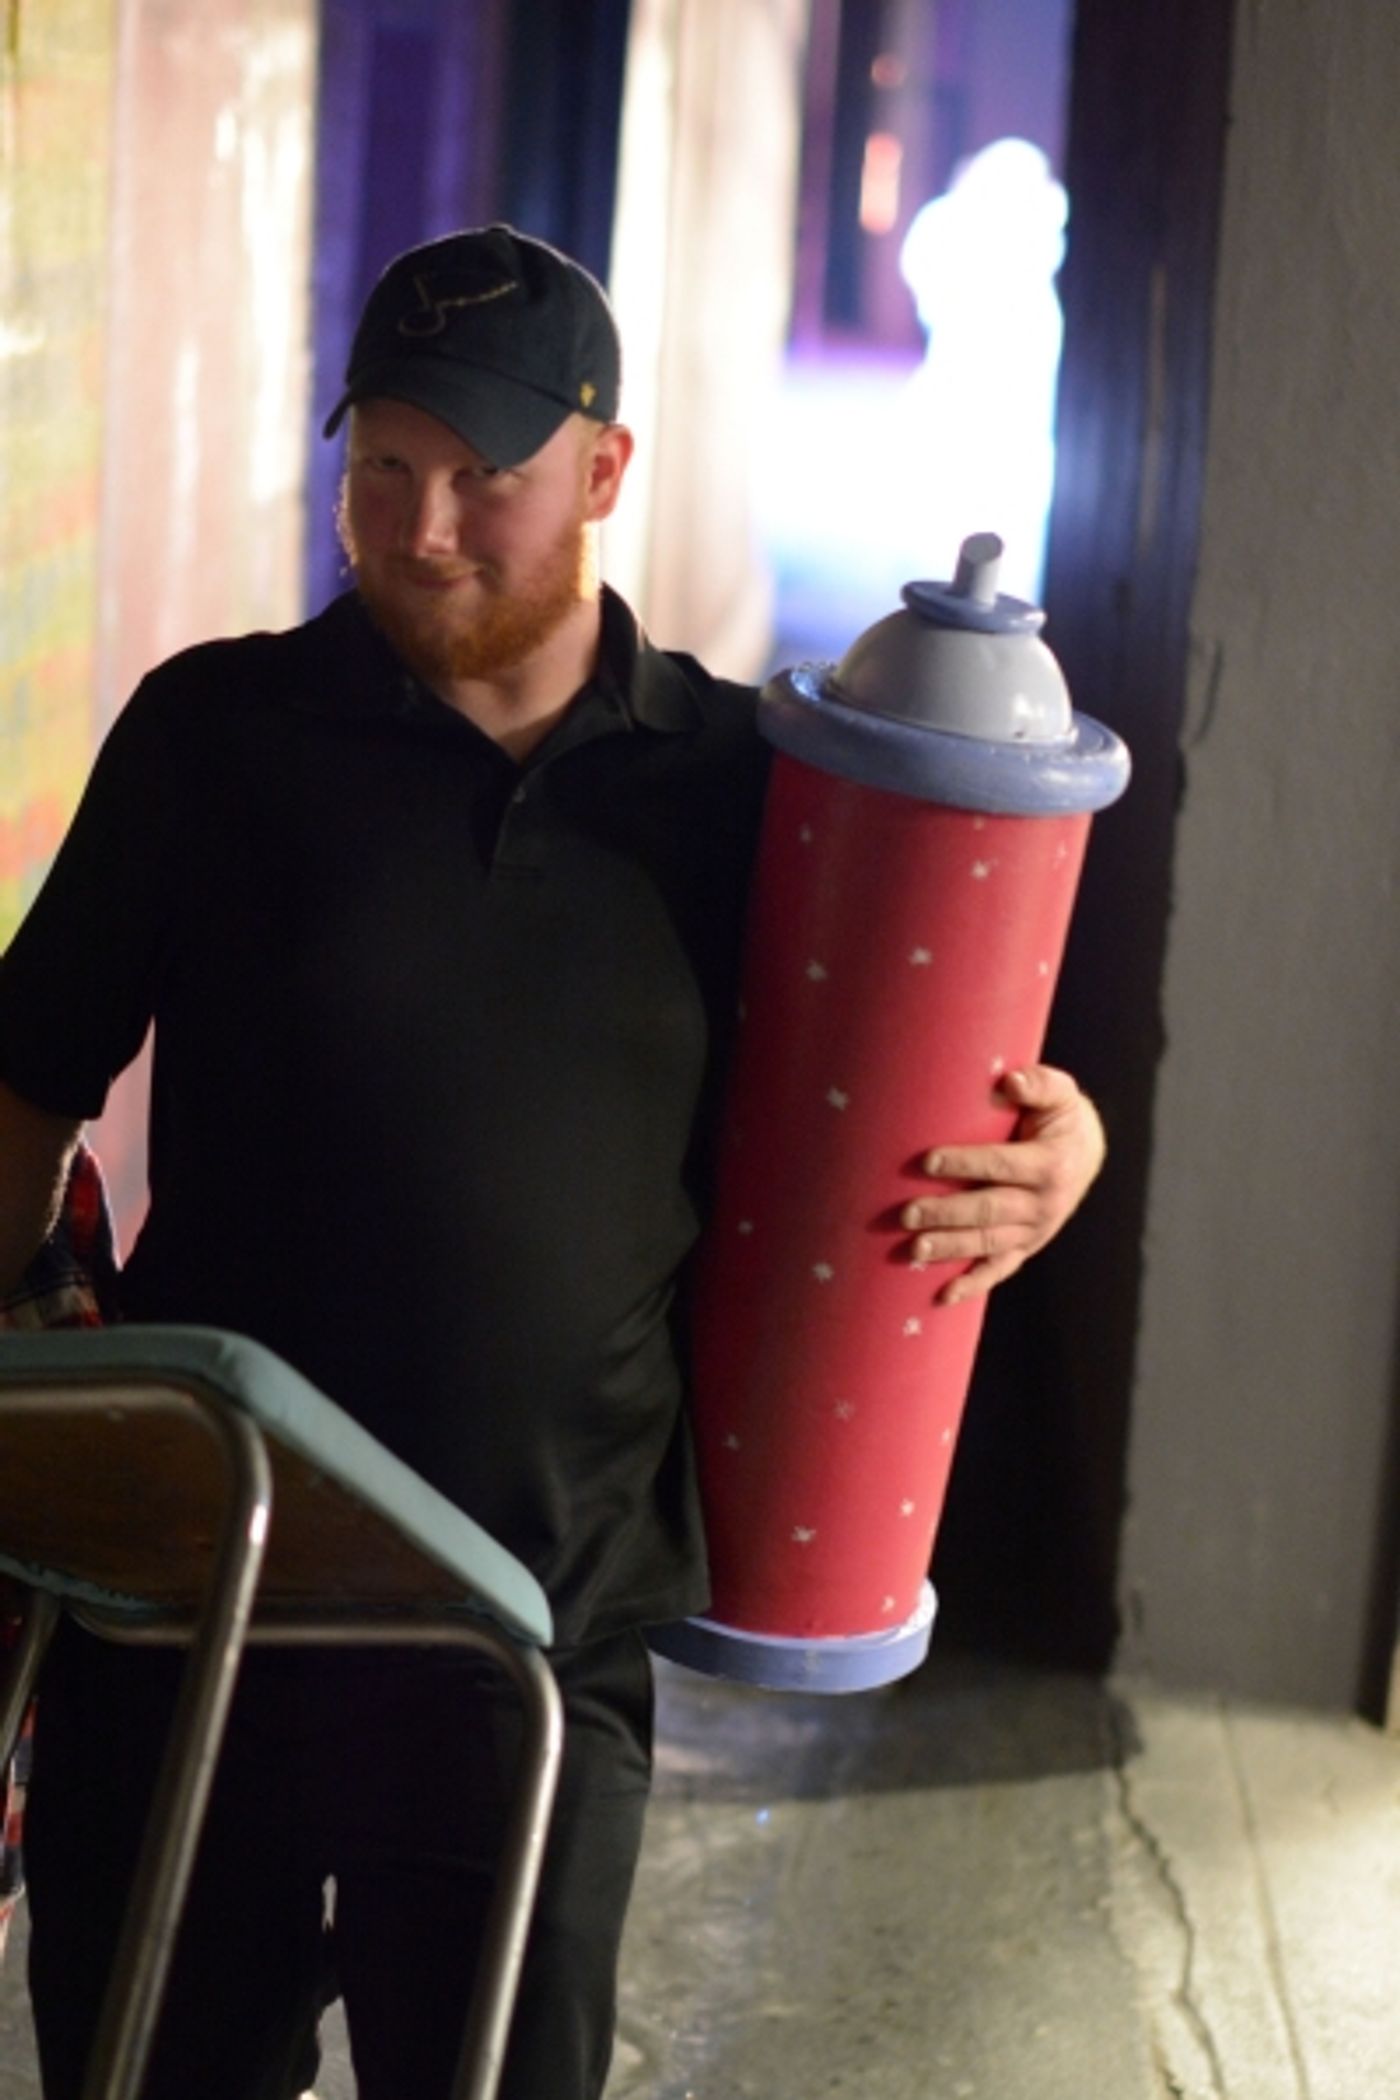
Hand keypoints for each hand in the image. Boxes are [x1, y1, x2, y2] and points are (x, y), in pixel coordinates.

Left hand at [899, 1064, 1104, 1306]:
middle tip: (906, 1214)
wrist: (1087, 1153)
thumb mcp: (1059, 1093)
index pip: (1001, 1165)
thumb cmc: (1060, 1117)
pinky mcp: (1026, 1247)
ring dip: (950, 1249)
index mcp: (1050, 1165)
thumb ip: (1038, 1083)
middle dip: (945, 1214)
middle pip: (988, 1211)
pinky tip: (942, 1296)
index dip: (965, 1163)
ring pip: (988, 1244)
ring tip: (912, 1250)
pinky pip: (999, 1270)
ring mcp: (1035, 1230)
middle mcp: (1044, 1204)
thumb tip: (1010, 1081)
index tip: (927, 1160)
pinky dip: (972, 1284)